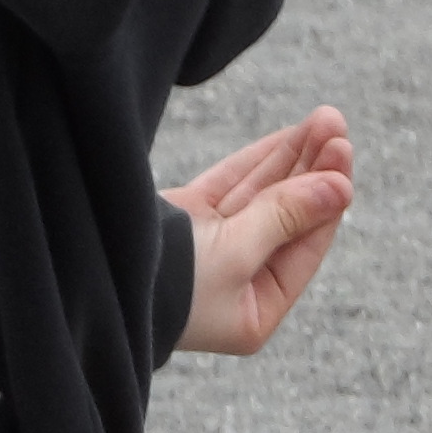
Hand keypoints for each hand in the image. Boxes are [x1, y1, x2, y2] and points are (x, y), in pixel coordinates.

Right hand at [168, 106, 352, 356]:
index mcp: (254, 312)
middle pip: (286, 218)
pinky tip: (286, 137)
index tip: (343, 153)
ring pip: (260, 199)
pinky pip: (229, 190)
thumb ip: (287, 216)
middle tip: (335, 123)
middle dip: (311, 170)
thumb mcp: (237, 253)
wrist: (87, 278)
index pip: (304, 247)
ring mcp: (208, 252)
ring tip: (322, 120)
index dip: (326, 198)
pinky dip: (255, 163)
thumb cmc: (166, 285)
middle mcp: (235, 284)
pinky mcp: (182, 225)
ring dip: (289, 159)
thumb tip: (341, 188)